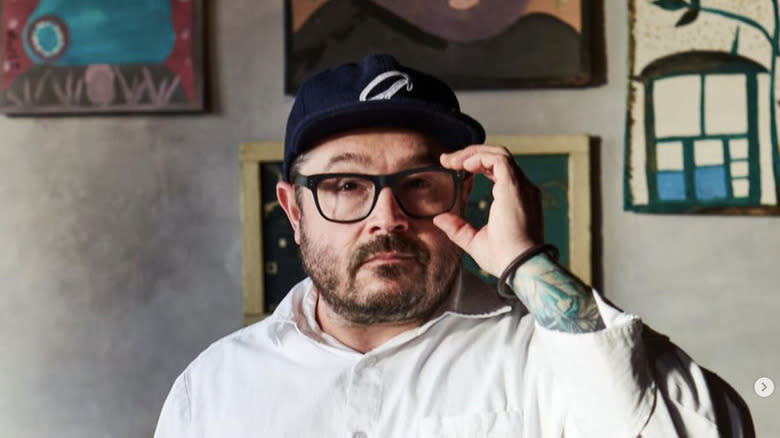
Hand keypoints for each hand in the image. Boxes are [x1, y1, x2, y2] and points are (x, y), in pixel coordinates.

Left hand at [433, 145, 543, 276]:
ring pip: (498, 154)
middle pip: (497, 158)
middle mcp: (522, 189)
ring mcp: (521, 186)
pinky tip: (463, 166)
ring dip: (473, 153)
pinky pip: (499, 160)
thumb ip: (458, 228)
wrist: (520, 267)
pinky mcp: (515, 186)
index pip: (497, 171)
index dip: (475, 164)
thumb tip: (439, 219)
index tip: (452, 167)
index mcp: (515, 199)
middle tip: (446, 160)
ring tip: (451, 161)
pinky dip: (480, 158)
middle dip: (470, 154)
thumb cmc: (504, 259)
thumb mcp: (474, 241)